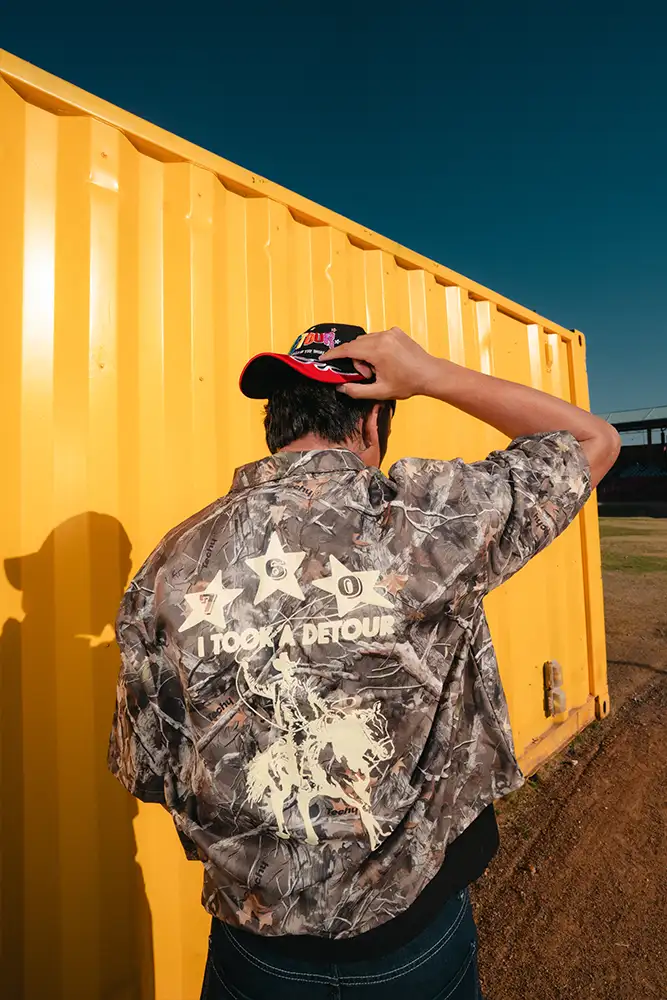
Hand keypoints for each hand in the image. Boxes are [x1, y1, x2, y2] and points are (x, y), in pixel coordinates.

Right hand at [321, 327, 444, 399]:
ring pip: (365, 340)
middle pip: (356, 345)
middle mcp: (383, 337)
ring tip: (378, 369)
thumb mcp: (380, 392)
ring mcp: (390, 332)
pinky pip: (376, 337)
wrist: (430, 374)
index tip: (323, 358)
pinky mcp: (396, 332)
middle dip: (356, 360)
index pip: (348, 349)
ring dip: (365, 354)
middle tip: (367, 375)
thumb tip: (340, 387)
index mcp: (378, 351)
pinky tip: (385, 361)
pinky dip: (374, 348)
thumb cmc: (408, 384)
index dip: (333, 354)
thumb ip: (356, 391)